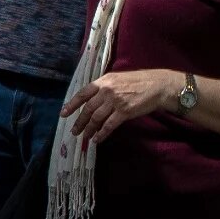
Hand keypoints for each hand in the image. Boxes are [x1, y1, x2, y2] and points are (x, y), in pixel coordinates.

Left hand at [62, 69, 184, 145]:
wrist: (156, 85)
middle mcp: (106, 91)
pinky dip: (102, 133)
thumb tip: (90, 99)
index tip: (63, 114)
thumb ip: (103, 88)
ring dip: (89, 129)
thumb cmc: (136, 82)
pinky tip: (97, 139)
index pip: (82, 94)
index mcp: (102, 82)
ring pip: (96, 118)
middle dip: (79, 121)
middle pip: (88, 109)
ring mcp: (115, 102)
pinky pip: (109, 125)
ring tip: (84, 136)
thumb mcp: (115, 79)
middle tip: (74, 131)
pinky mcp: (124, 112)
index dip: (71, 105)